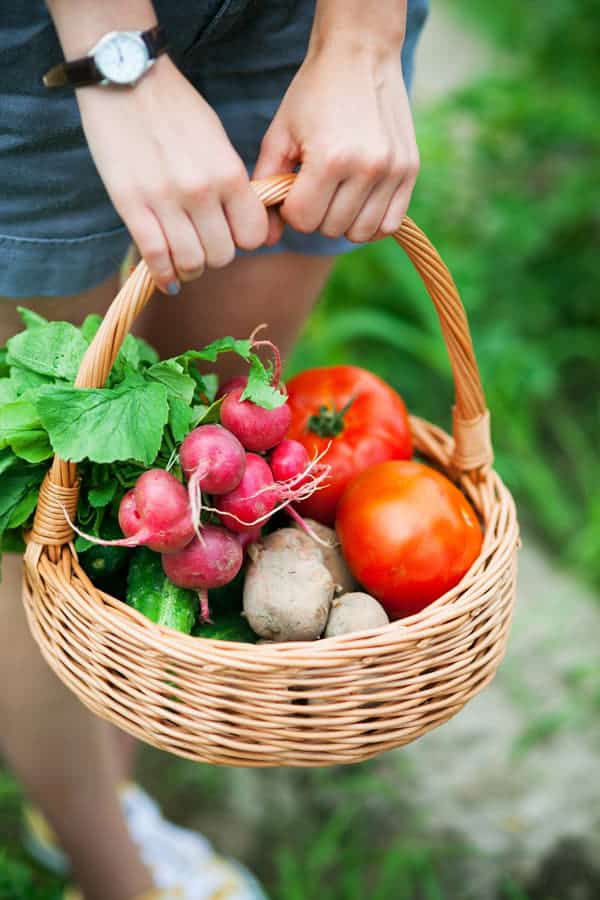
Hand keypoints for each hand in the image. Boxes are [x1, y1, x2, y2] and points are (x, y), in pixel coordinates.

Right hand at [77, 57, 267, 292]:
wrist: (125, 77)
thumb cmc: (176, 108)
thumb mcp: (218, 140)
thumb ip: (231, 182)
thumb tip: (241, 224)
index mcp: (229, 173)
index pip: (252, 235)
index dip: (243, 239)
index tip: (232, 232)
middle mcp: (201, 191)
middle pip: (222, 256)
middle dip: (215, 253)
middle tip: (203, 240)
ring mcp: (165, 201)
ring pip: (192, 263)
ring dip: (190, 266)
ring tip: (184, 256)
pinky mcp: (131, 206)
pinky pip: (155, 257)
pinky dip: (163, 275)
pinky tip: (166, 278)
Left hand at [254, 42, 418, 244]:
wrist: (360, 54)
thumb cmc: (313, 95)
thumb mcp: (279, 135)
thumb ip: (266, 187)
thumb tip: (263, 239)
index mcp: (330, 159)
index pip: (303, 220)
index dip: (292, 207)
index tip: (295, 183)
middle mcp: (366, 168)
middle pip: (330, 228)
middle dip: (316, 212)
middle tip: (316, 183)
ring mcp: (393, 171)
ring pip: (359, 233)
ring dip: (342, 220)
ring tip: (337, 191)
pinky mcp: (410, 171)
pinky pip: (388, 225)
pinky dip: (370, 222)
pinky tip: (359, 201)